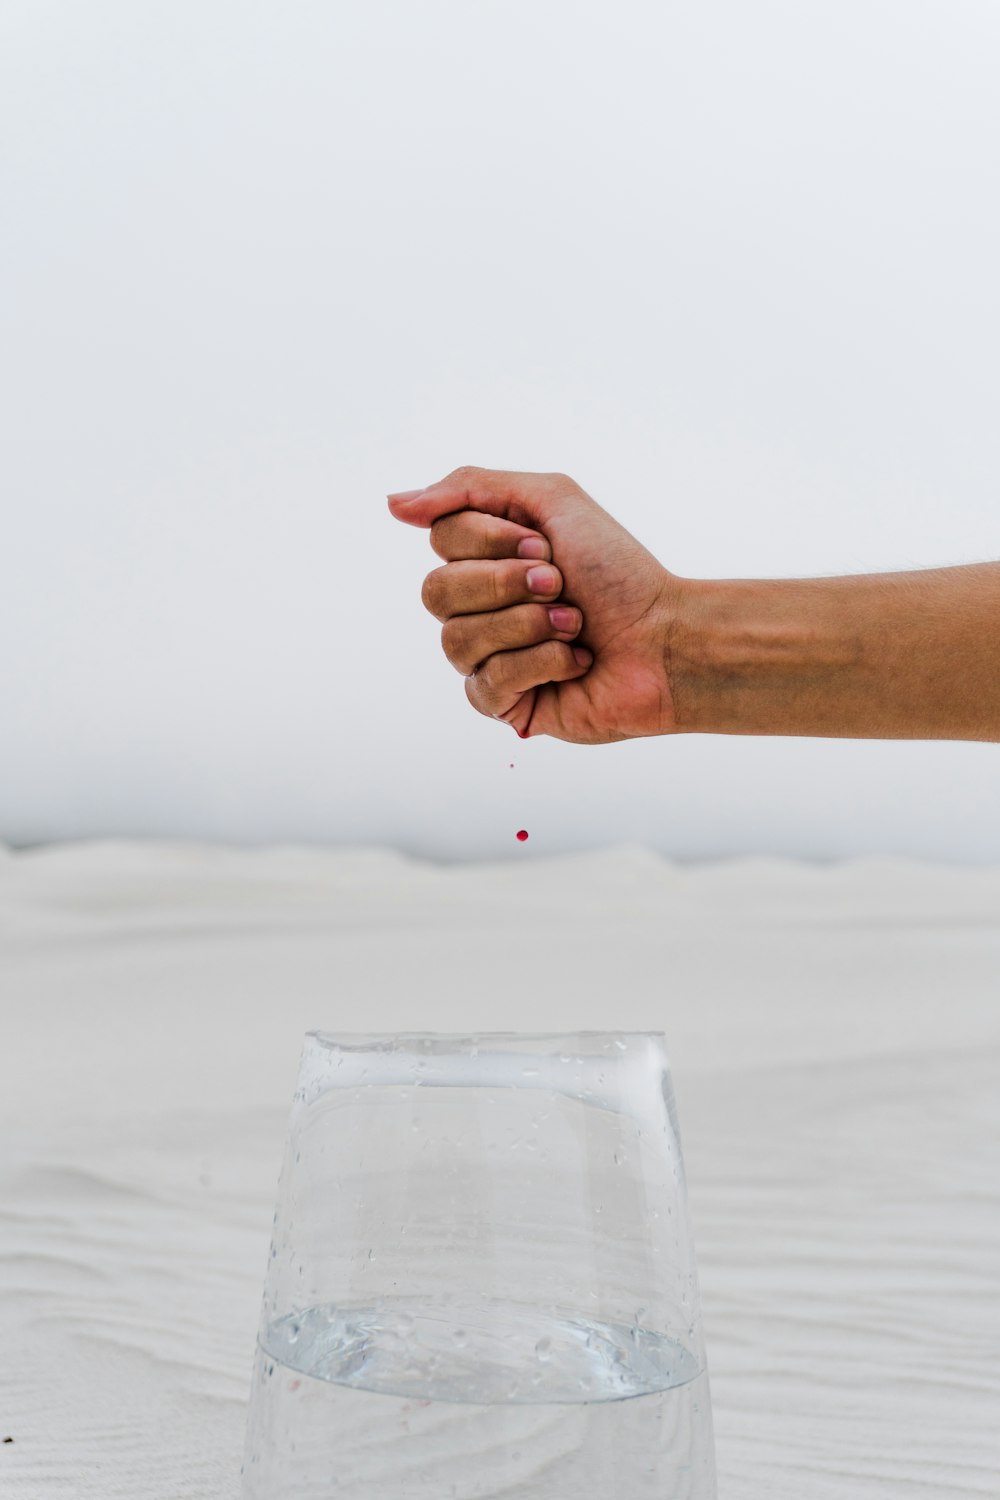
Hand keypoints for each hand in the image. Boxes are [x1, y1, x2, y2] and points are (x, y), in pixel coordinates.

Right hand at [388, 466, 683, 742]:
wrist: (667, 638)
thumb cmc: (619, 572)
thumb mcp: (551, 500)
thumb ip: (470, 488)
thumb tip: (393, 503)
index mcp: (487, 558)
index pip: (441, 539)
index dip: (491, 540)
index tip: (547, 545)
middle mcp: (480, 609)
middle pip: (435, 591)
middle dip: (506, 583)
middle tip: (560, 584)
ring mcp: (488, 659)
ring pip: (455, 640)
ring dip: (527, 625)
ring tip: (574, 625)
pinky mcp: (505, 706)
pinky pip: (484, 684)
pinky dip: (540, 665)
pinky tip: (575, 663)